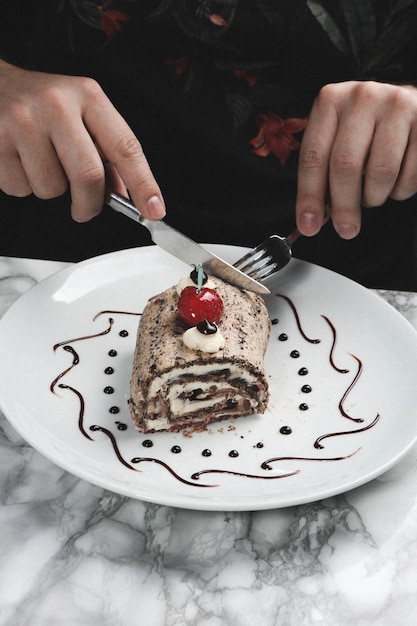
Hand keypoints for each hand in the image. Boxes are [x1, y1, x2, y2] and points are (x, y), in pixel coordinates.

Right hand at [0, 60, 164, 220]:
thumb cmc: (41, 104)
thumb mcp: (81, 115)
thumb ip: (105, 154)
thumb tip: (122, 194)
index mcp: (88, 97)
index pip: (125, 147)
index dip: (144, 184)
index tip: (154, 209)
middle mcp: (57, 105)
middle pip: (89, 175)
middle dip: (90, 204)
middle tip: (85, 209)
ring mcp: (24, 121)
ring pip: (52, 188)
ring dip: (51, 190)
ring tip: (40, 164)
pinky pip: (20, 188)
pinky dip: (23, 186)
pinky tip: (20, 161)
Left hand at [296, 81, 416, 238]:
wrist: (408, 101)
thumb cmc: (365, 128)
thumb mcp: (335, 137)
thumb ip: (322, 171)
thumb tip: (313, 219)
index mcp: (330, 101)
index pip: (313, 157)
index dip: (309, 197)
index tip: (308, 226)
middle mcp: (362, 98)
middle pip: (346, 166)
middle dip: (344, 206)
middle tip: (345, 229)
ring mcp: (397, 106)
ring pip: (381, 172)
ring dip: (375, 197)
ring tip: (373, 194)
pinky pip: (411, 175)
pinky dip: (400, 190)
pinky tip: (395, 182)